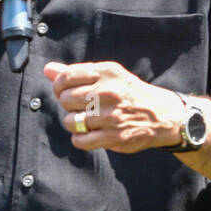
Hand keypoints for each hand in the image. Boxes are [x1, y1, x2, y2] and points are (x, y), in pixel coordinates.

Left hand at [44, 61, 184, 153]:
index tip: (65, 91)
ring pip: (71, 121)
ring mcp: (112, 116)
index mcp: (107, 73)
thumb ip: (77, 73)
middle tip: (81, 107)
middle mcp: (109, 92)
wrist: (163, 115)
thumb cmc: (130, 94)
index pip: (66, 77)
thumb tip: (47, 69)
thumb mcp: (108, 76)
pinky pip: (81, 141)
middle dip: (68, 105)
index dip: (59, 86)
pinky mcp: (115, 136)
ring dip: (74, 123)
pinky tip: (89, 134)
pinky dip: (80, 139)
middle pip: (66, 99)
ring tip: (86, 121)